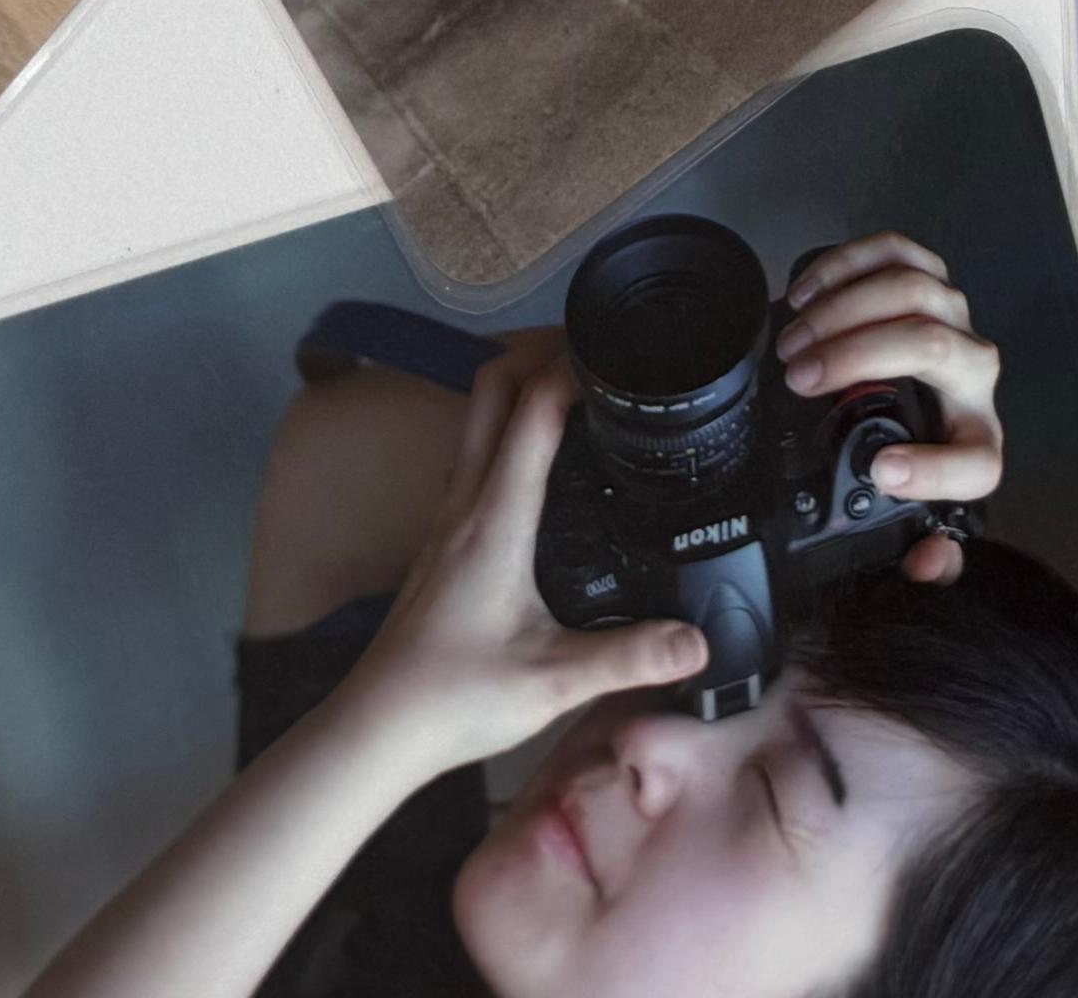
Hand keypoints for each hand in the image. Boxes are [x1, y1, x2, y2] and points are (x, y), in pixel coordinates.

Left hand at [354, 343, 702, 752]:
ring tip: (578, 391)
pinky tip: (540, 465)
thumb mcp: (554, 681)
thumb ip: (628, 657)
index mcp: (496, 515)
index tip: (617, 349)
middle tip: (598, 352)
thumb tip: (700, 640)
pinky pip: (473, 453)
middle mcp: (466, 500)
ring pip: (477, 417)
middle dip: (541, 351)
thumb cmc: (457, 696)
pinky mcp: (439, 539)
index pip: (532, 407)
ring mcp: (445, 517)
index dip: (573, 363)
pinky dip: (508, 428)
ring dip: (520, 385)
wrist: (377, 728)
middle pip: (491, 386)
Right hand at [777, 236, 1002, 576]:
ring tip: (794, 339)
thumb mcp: (926, 508)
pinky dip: (848, 264)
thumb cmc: (924, 446)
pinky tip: (807, 292)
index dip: (934, 469)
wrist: (934, 392)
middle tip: (799, 377)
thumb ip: (931, 555)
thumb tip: (926, 564)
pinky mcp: (929, 276)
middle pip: (929, 344)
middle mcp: (973, 372)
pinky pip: (897, 251)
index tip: (881, 471)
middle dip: (858, 356)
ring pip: (911, 290)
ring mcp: (954, 315)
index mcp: (977, 438)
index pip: (976, 460)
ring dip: (844, 309)